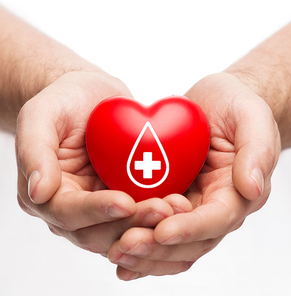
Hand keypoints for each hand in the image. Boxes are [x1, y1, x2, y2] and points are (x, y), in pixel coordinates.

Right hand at [16, 70, 191, 254]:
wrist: (91, 96)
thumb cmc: (64, 101)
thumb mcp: (40, 115)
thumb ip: (34, 151)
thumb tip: (38, 192)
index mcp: (47, 193)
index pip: (67, 213)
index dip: (95, 211)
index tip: (124, 202)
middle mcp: (72, 206)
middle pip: (98, 231)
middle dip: (130, 224)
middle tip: (162, 210)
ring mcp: (99, 204)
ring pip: (122, 229)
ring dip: (149, 223)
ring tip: (175, 208)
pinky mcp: (123, 195)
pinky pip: (139, 212)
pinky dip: (157, 213)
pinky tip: (178, 203)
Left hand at [107, 73, 280, 279]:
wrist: (213, 102)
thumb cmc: (234, 105)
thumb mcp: (251, 116)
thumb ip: (257, 150)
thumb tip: (252, 188)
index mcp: (235, 192)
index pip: (216, 219)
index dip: (190, 228)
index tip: (162, 231)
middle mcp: (212, 205)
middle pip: (189, 241)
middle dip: (158, 247)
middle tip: (126, 245)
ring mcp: (188, 203)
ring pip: (169, 241)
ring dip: (144, 251)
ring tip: (115, 250)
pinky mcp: (167, 195)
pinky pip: (152, 223)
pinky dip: (135, 237)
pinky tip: (114, 245)